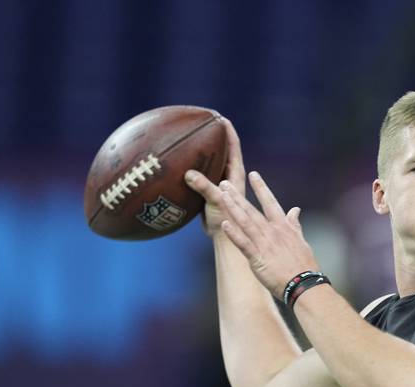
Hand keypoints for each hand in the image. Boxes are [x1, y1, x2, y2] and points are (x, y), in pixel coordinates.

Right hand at [184, 118, 245, 236]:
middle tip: (202, 123)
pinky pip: (200, 177)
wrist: (226, 240)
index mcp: (235, 175)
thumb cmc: (226, 220)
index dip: (228, 132)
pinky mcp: (210, 194)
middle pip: (222, 151)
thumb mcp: (216, 201)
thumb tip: (189, 174)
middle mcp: (228, 177)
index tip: (221, 117)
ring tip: (190, 140)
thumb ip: (205, 187)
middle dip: (214, 138)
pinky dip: (192, 170)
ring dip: (202, 153)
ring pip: (210, 163)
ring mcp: (220, 185)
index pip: (234, 147)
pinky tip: (179, 167)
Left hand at [217, 171, 319, 297]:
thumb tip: (296, 209)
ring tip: (222, 195)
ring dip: (233, 207)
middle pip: (253, 209)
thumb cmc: (304, 266)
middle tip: (225, 181)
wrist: (304, 284)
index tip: (254, 174)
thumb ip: (295, 224)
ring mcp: (265, 244)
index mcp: (284, 227)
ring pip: (246, 222)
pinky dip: (234, 233)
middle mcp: (273, 232)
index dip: (261, 188)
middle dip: (238, 195)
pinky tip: (225, 223)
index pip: (271, 203)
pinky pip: (243, 243)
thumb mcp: (301, 241)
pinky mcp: (258, 258)